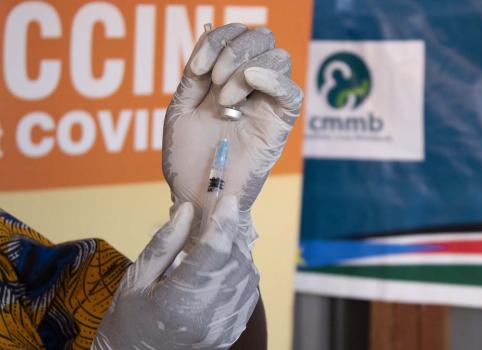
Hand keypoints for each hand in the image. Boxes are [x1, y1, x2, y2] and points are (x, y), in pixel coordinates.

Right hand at [92, 196, 258, 348]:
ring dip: (236, 253)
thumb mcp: (136, 277)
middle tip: (216, 222)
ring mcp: (221, 328)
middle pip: (235, 261)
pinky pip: (249, 294)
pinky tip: (220, 270)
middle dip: (230, 235)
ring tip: (214, 247)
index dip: (224, 220)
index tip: (228, 200)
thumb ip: (165, 242)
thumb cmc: (127, 320)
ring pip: (247, 276)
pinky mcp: (230, 333)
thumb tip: (188, 210)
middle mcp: (205, 317)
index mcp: (176, 301)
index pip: (213, 251)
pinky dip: (240, 274)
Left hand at [162, 23, 303, 243]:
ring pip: (279, 57)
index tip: (197, 68)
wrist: (197, 195)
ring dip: (245, 69)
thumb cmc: (186, 159)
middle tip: (213, 81)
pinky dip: (273, 78)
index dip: (218, 39)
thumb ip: (194, 77)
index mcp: (226, 79)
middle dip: (234, 50)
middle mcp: (250, 87)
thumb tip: (210, 46)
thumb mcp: (181, 110)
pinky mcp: (279, 124)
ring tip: (225, 101)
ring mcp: (267, 104)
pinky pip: (292, 92)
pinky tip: (250, 83)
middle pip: (263, 38)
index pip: (237, 35)